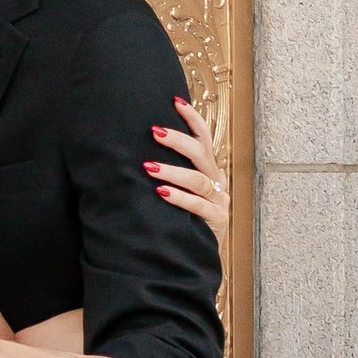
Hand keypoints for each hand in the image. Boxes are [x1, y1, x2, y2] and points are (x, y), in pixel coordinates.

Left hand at [148, 93, 226, 246]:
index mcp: (209, 170)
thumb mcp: (180, 191)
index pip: (204, 138)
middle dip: (178, 140)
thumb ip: (169, 171)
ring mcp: (218, 201)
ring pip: (198, 180)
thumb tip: (138, 150)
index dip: (192, 119)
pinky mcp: (216, 221)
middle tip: (154, 131)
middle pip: (201, 153)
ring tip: (149, 167)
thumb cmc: (184, 219)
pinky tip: (162, 193)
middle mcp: (216, 182)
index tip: (175, 101)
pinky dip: (180, 198)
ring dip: (173, 171)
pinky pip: (199, 206)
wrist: (198, 256)